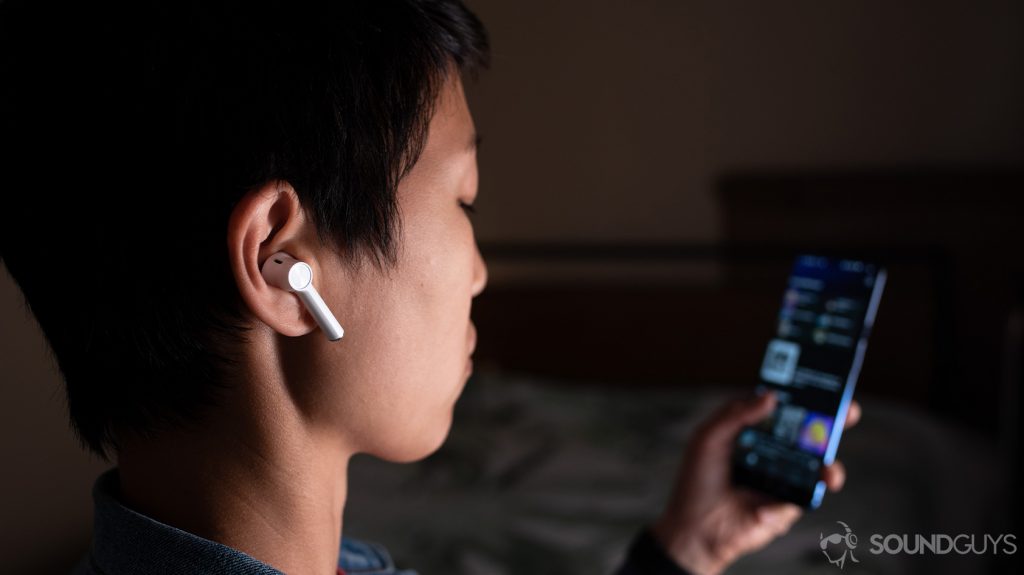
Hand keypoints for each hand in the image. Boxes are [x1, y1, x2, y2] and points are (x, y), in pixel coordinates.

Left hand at [651, 392, 860, 574]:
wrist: (695, 528)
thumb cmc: (698, 479)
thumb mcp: (709, 439)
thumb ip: (735, 414)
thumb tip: (771, 395)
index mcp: (756, 431)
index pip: (785, 409)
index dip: (806, 397)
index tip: (825, 386)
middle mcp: (775, 452)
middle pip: (810, 434)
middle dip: (833, 423)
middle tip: (847, 413)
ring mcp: (785, 478)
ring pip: (818, 468)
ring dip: (829, 468)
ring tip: (828, 472)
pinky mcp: (787, 506)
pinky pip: (800, 502)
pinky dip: (781, 505)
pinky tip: (761, 510)